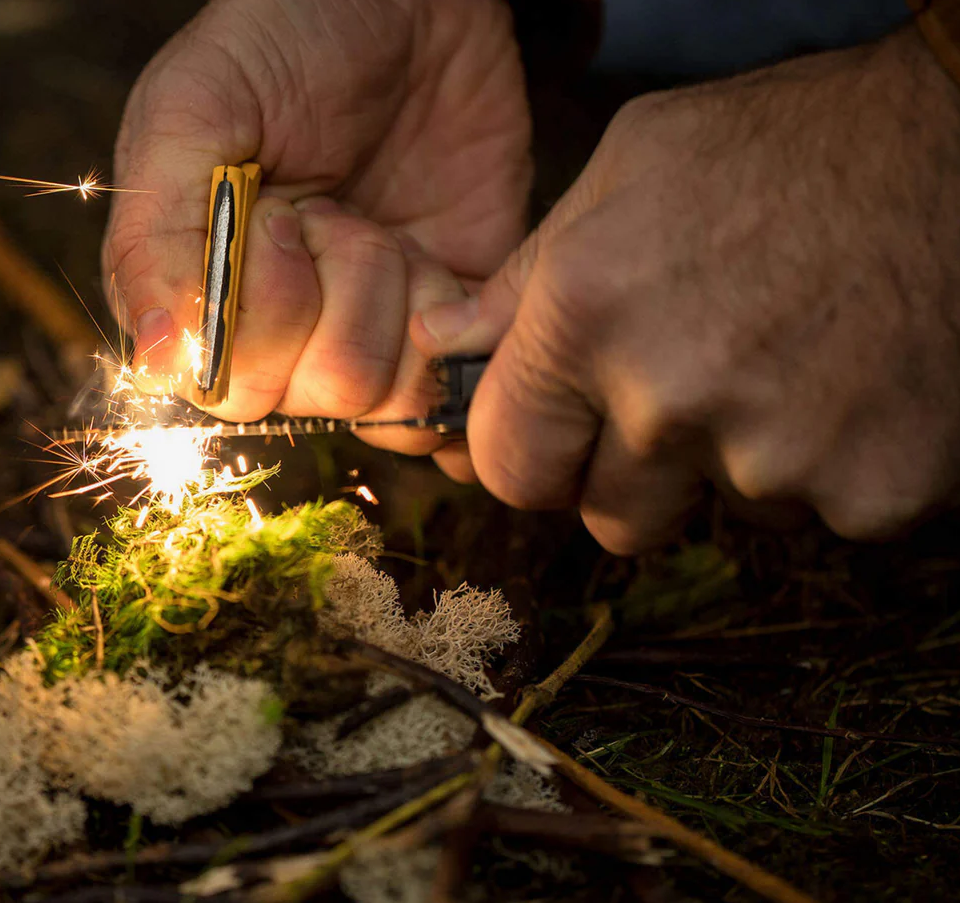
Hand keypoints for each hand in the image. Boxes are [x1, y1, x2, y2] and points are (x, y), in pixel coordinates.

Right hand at [102, 0, 530, 452]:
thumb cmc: (283, 40)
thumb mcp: (192, 112)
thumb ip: (157, 238)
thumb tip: (158, 360)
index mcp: (199, 295)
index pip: (228, 385)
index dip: (264, 314)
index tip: (278, 217)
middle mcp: (278, 331)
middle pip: (310, 395)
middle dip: (333, 297)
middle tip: (333, 213)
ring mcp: (363, 329)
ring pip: (380, 395)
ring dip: (392, 298)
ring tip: (382, 228)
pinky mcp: (444, 321)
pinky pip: (451, 388)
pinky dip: (455, 331)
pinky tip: (437, 264)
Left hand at [413, 26, 959, 551]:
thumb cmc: (788, 145)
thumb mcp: (629, 171)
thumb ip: (525, 279)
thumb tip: (444, 348)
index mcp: (585, 319)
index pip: (509, 466)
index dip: (533, 456)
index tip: (559, 438)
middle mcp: (666, 403)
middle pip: (609, 519)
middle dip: (632, 475)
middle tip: (687, 396)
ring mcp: (774, 459)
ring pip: (719, 516)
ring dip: (737, 465)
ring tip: (783, 362)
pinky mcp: (872, 493)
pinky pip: (818, 516)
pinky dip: (831, 467)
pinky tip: (850, 382)